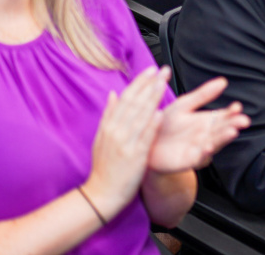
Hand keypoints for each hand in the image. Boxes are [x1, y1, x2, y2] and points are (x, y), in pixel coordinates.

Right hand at [83, 67, 168, 220]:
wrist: (101, 194)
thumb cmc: (104, 167)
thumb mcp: (101, 138)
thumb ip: (109, 115)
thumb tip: (114, 94)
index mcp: (109, 125)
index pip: (126, 98)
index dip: (139, 82)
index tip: (151, 70)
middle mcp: (116, 131)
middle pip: (134, 103)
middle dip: (149, 84)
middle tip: (162, 70)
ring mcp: (125, 143)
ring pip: (140, 116)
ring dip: (153, 98)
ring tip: (163, 84)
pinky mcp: (134, 157)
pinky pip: (144, 138)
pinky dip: (152, 125)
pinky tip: (161, 113)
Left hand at [148, 77, 249, 173]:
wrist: (147, 141)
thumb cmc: (165, 123)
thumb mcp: (184, 105)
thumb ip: (203, 95)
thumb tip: (223, 81)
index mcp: (206, 121)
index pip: (224, 116)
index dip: (232, 112)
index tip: (238, 107)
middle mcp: (206, 135)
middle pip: (223, 129)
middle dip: (233, 125)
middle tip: (243, 120)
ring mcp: (199, 148)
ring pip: (215, 143)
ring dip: (223, 138)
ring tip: (231, 132)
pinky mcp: (188, 160)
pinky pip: (199, 158)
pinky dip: (204, 153)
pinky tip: (208, 147)